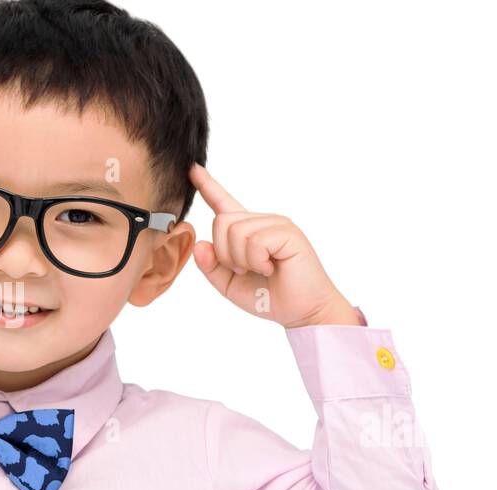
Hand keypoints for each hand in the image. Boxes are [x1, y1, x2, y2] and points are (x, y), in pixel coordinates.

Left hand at [188, 163, 361, 327]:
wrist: (303, 312)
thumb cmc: (272, 298)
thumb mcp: (230, 285)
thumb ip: (211, 267)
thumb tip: (200, 243)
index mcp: (248, 231)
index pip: (224, 203)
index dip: (208, 186)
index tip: (193, 169)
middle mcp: (262, 222)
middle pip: (222, 221)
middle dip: (225, 253)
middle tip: (245, 270)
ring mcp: (276, 224)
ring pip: (236, 231)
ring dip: (242, 260)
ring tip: (262, 270)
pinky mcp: (287, 232)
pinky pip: (255, 240)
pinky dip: (257, 261)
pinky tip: (271, 268)